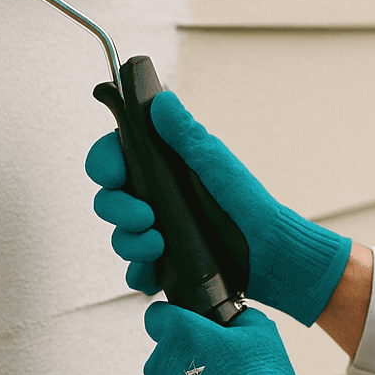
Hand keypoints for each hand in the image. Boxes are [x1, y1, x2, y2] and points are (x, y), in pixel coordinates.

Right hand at [86, 91, 351, 324]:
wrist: (270, 254)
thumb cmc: (248, 204)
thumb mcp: (217, 165)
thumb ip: (187, 135)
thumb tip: (162, 99)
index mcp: (164, 166)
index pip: (115, 155)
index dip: (104, 163)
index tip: (113, 174)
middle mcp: (157, 197)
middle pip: (109, 199)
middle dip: (117, 209)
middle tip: (145, 217)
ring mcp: (159, 231)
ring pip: (120, 237)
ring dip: (129, 243)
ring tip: (158, 246)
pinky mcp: (165, 263)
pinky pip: (136, 271)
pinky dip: (139, 275)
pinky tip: (154, 275)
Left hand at [144, 303, 329, 374]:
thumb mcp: (264, 334)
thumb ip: (241, 318)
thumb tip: (236, 320)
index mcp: (181, 334)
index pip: (156, 315)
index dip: (176, 318)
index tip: (193, 326)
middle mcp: (160, 365)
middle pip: (167, 353)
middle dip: (190, 357)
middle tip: (225, 368)